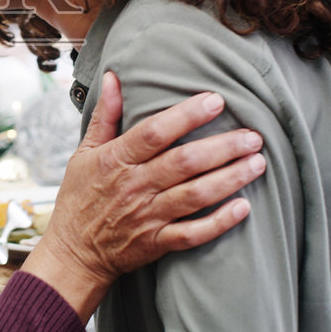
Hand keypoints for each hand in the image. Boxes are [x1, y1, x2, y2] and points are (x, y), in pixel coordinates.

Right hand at [19, 71, 266, 319]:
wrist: (73, 253)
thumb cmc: (79, 198)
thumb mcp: (84, 153)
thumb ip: (105, 115)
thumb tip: (114, 77)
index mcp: (116, 160)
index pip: (154, 133)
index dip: (187, 116)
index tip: (216, 101)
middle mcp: (134, 187)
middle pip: (184, 162)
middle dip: (223, 146)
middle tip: (253, 135)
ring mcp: (147, 217)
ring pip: (195, 195)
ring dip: (230, 178)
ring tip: (257, 163)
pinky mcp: (157, 243)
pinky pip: (193, 234)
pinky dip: (219, 222)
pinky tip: (243, 207)